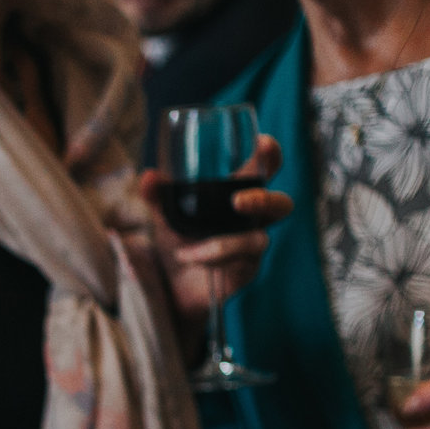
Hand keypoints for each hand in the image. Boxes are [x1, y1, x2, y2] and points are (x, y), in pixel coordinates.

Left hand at [141, 135, 292, 317]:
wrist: (171, 286)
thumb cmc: (178, 241)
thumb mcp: (164, 215)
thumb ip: (157, 195)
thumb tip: (149, 175)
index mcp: (237, 196)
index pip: (263, 171)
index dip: (270, 156)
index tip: (263, 143)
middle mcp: (251, 219)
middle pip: (280, 204)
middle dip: (264, 200)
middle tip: (238, 200)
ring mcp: (252, 245)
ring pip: (259, 238)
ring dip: (225, 242)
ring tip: (190, 248)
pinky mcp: (246, 269)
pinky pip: (238, 262)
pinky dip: (211, 257)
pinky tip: (188, 257)